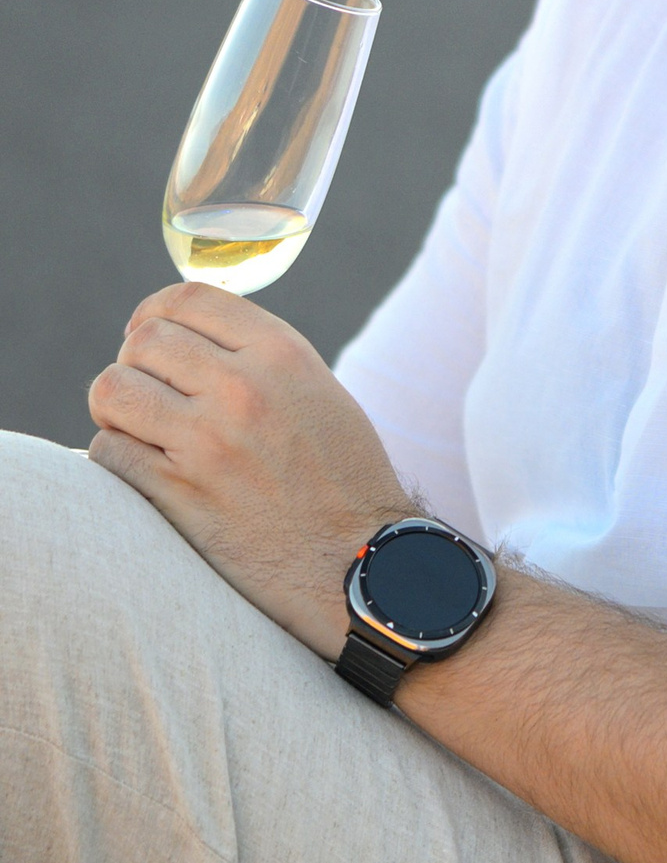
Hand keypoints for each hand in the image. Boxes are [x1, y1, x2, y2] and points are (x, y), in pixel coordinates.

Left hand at [89, 285, 409, 656]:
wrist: (362, 563)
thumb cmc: (345, 480)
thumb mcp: (320, 394)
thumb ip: (260, 359)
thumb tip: (187, 337)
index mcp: (282, 355)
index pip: (188, 298)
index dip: (153, 312)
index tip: (145, 334)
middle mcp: (242, 389)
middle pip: (142, 341)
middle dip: (135, 364)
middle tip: (148, 393)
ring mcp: (206, 442)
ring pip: (111, 391)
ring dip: (115, 408)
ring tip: (137, 428)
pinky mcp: (178, 495)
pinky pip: (108, 451)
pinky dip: (116, 458)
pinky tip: (143, 470)